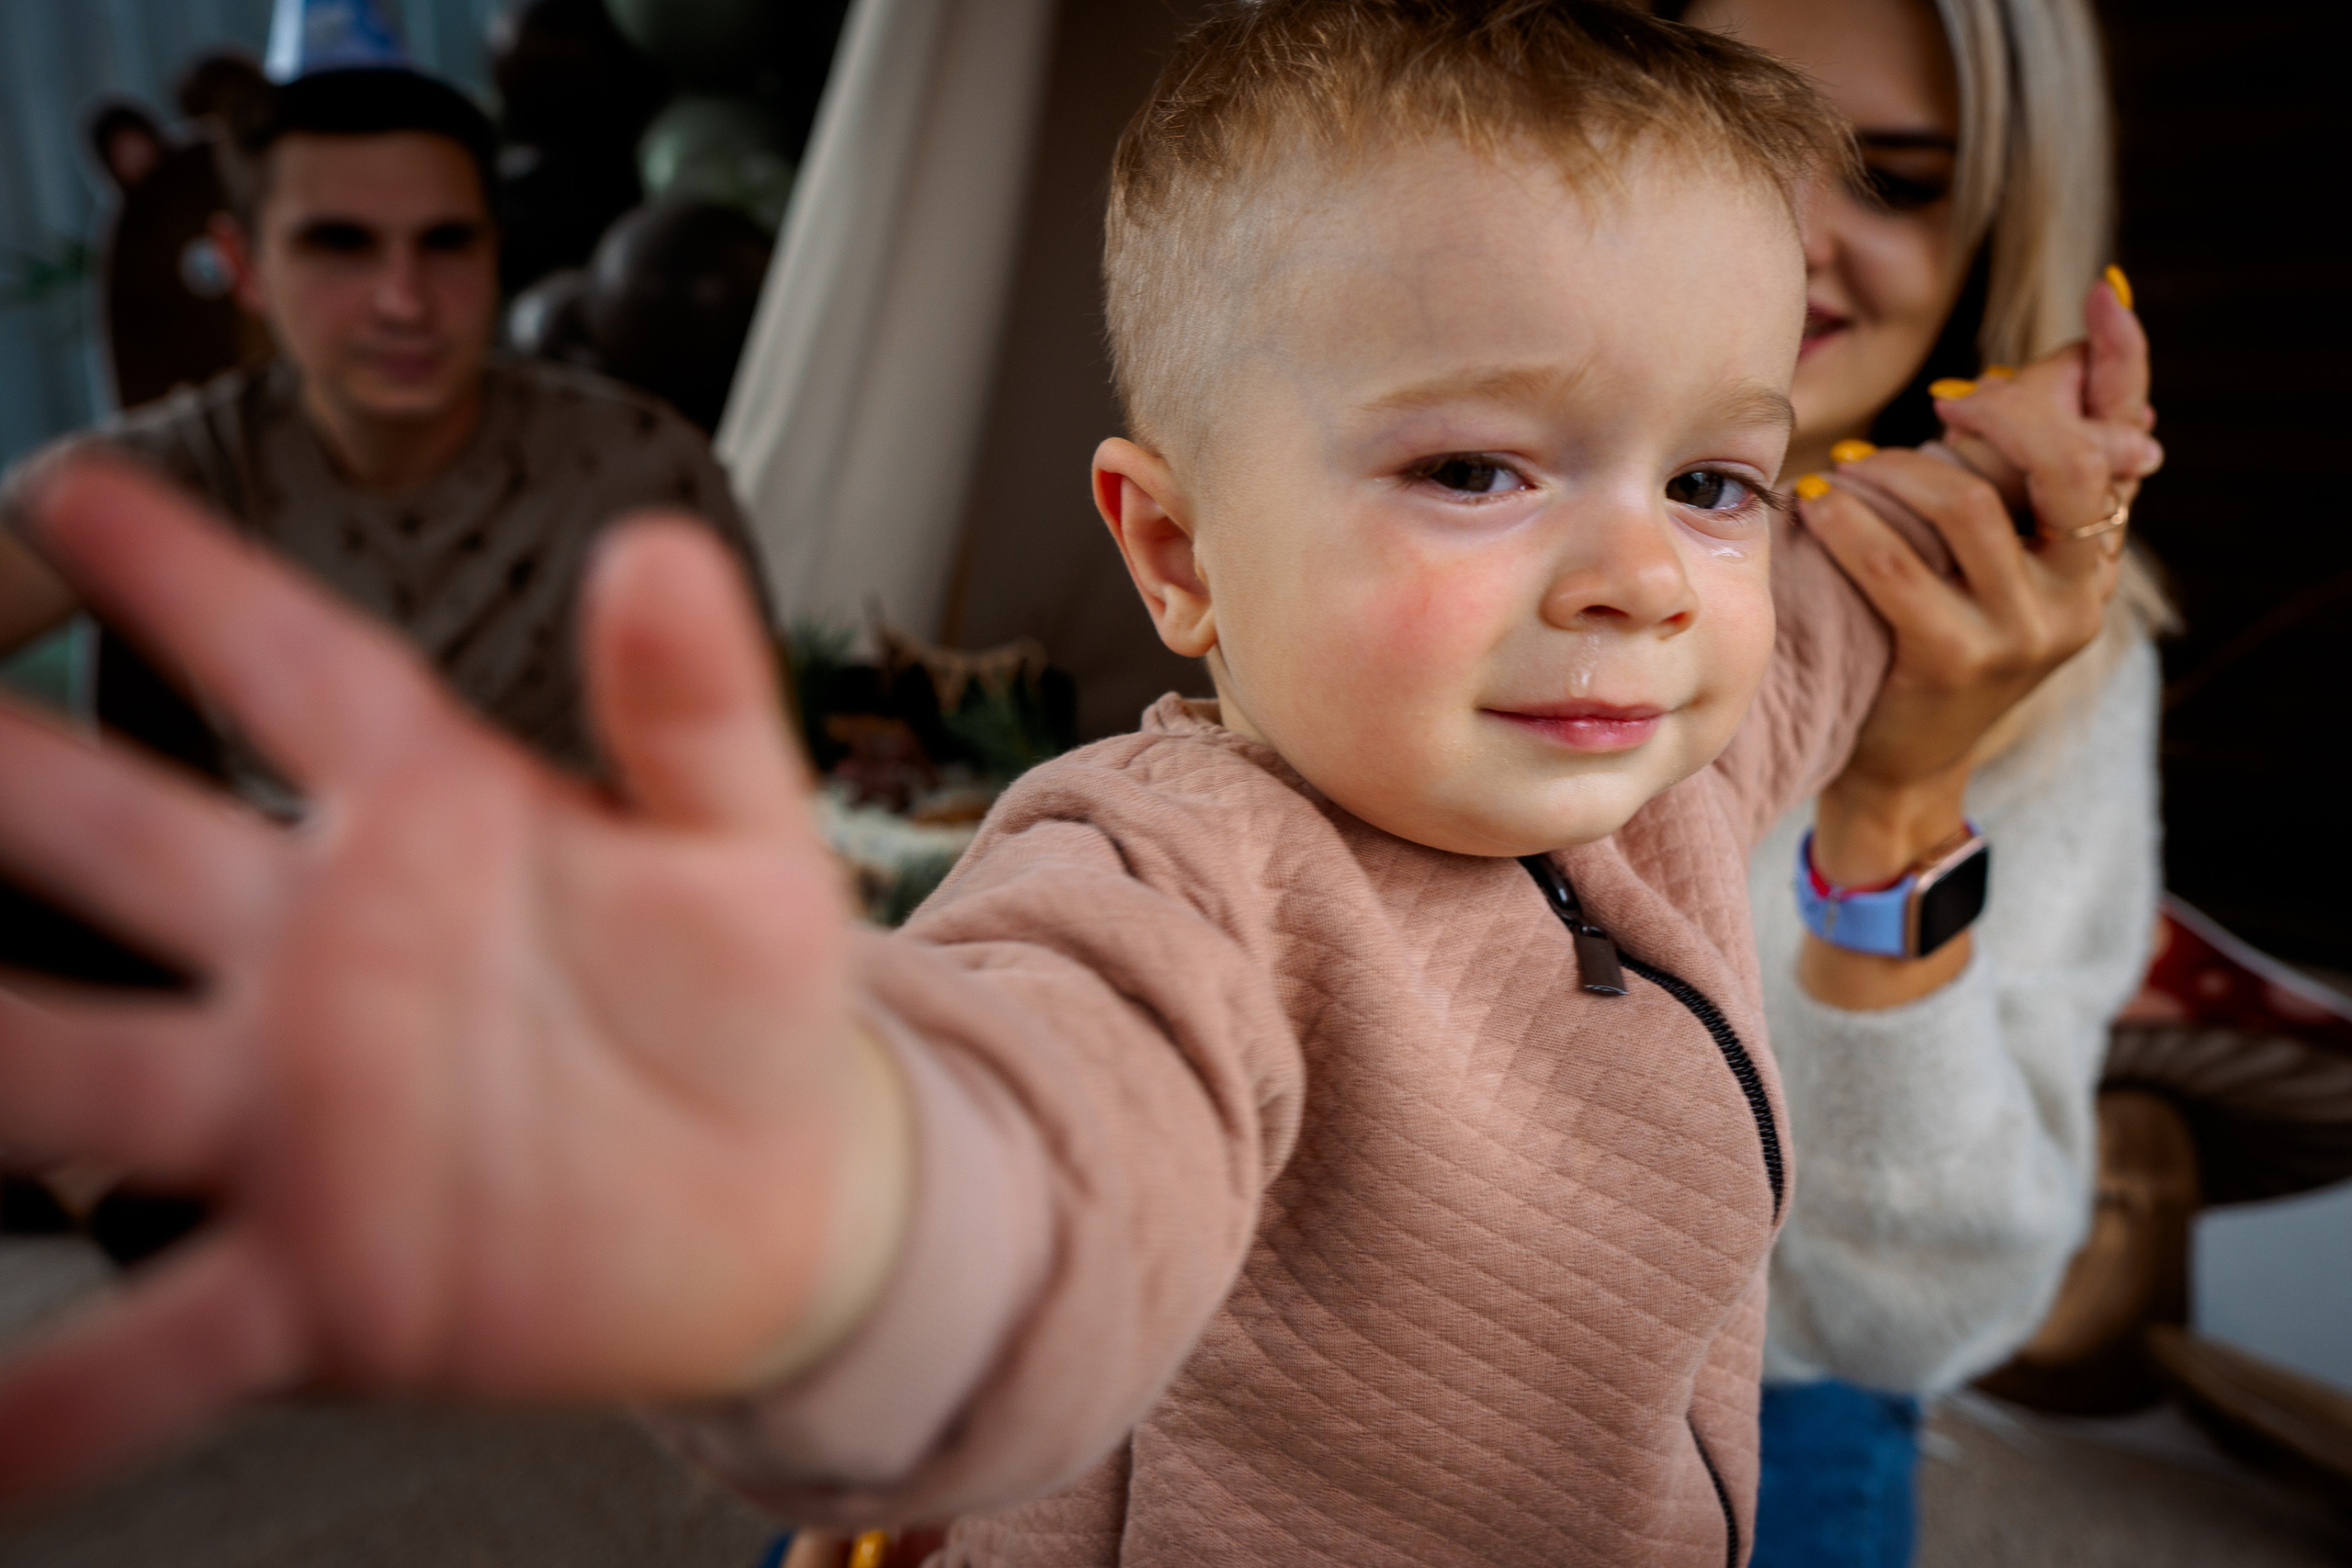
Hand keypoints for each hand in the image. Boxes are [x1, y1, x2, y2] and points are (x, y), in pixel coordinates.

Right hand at [0, 457, 889, 1500]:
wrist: (790, 1204)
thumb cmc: (750, 1011)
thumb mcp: (747, 848)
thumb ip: (696, 709)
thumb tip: (659, 547)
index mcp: (436, 825)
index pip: (295, 672)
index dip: (189, 576)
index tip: (73, 485)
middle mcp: (331, 958)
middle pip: (123, 847)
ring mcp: (308, 1119)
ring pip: (77, 1077)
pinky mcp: (329, 1281)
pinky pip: (161, 1343)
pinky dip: (57, 1400)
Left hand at [1800, 276, 2155, 888]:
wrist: (1898, 761)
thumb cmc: (1926, 632)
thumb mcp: (1980, 550)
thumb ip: (2009, 469)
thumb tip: (2049, 366)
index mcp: (2094, 552)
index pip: (2125, 440)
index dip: (2122, 362)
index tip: (2106, 290)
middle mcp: (2079, 590)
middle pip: (2065, 462)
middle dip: (1998, 413)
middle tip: (1940, 403)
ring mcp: (2024, 631)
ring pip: (1969, 506)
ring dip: (1897, 469)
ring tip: (1849, 466)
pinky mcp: (1955, 660)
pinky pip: (1899, 565)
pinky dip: (1851, 522)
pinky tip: (1817, 503)